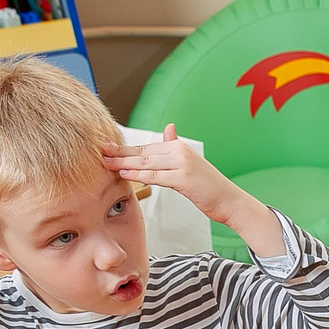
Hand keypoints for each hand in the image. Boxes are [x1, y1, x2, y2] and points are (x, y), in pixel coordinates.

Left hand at [102, 125, 244, 224]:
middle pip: (142, 152)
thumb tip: (169, 128)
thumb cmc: (209, 186)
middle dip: (119, 153)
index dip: (124, 148)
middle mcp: (179, 151)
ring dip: (124, 163)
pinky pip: (156, 176)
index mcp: (178, 147)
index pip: (146, 147)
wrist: (229, 201)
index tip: (106, 148)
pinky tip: (125, 174)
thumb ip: (176, 146)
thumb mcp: (192, 163)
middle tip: (99, 152)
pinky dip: (139, 175)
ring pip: (146, 163)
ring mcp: (182, 164)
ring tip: (106, 164)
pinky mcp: (184, 178)